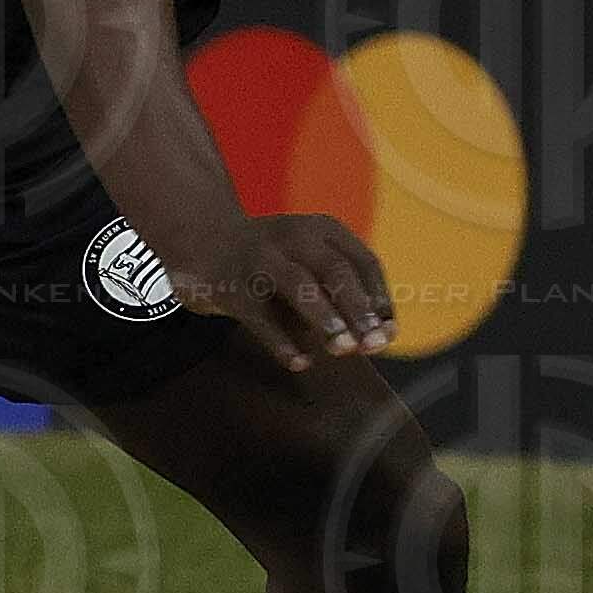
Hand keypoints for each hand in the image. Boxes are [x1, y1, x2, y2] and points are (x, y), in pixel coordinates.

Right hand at [177, 212, 395, 373]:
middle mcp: (292, 237)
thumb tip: (382, 337)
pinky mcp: (231, 286)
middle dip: (357, 309)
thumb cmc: (275, 262)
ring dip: (324, 317)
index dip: (379, 297)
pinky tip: (301, 362)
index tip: (387, 331)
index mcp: (321, 229)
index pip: (362, 262)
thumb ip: (343, 296)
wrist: (205, 242)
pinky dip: (281, 341)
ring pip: (298, 284)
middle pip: (334, 270)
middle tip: (373, 343)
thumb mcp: (311, 262)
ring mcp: (259, 259)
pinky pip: (260, 316)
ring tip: (343, 348)